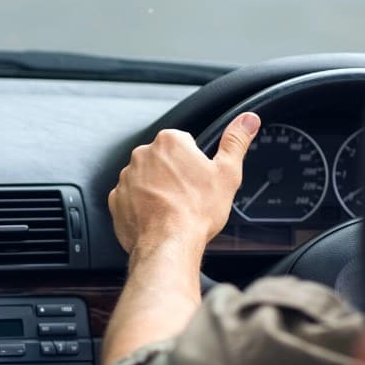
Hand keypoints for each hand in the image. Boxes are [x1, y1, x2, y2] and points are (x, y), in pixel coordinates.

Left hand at [108, 115, 260, 255]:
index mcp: (169, 141)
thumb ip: (236, 141)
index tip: (199, 180)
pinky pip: (132, 198)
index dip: (195, 163)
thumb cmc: (196, 211)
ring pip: (147, 179)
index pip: (184, 144)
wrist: (168, 245)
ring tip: (173, 209)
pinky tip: (158, 218)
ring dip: (158, 190)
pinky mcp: (116, 200)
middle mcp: (143, 155)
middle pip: (164, 161)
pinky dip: (142, 206)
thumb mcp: (227, 173)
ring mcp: (126, 177)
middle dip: (175, 175)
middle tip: (189, 197)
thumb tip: (248, 120)